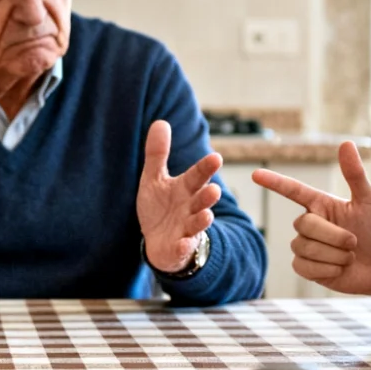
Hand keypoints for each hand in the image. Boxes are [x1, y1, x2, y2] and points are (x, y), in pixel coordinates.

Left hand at [135, 120, 222, 272]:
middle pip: (201, 200)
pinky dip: (184, 246)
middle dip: (207, 196)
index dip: (206, 168)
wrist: (159, 241)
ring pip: (197, 223)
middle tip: (213, 189)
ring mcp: (186, 228)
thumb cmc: (160, 207)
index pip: (197, 175)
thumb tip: (161, 122)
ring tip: (207, 215)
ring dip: (202, 220)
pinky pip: (182, 247)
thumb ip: (158, 154)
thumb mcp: (155, 179)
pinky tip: (184, 243)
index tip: (216, 158)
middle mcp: (190, 207)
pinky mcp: (179, 247)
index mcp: (185, 188)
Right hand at [252, 142, 370, 293]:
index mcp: (319, 203)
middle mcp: (308, 222)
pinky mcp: (304, 267)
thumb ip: (355, 174)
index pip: (292, 190)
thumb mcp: (368, 201)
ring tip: (349, 256)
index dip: (274, 182)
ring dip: (335, 255)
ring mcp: (304, 245)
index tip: (256, 174)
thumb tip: (346, 143)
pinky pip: (304, 267)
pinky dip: (328, 269)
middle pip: (305, 225)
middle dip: (335, 236)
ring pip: (305, 247)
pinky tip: (339, 268)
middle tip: (354, 242)